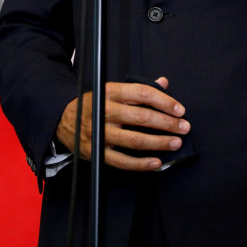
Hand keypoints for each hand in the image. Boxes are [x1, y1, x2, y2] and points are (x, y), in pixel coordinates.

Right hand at [56, 77, 189, 170]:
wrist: (63, 120)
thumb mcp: (112, 91)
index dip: (164, 101)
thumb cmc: (94, 104)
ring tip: (176, 143)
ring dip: (158, 143)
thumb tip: (163, 82)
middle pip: (141, 117)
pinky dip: (141, 164)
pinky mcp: (97, 152)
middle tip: (184, 127)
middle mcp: (104, 111)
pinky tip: (157, 162)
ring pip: (134, 140)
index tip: (179, 109)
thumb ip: (138, 88)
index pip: (141, 93)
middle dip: (166, 123)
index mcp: (110, 92)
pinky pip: (122, 161)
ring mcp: (100, 133)